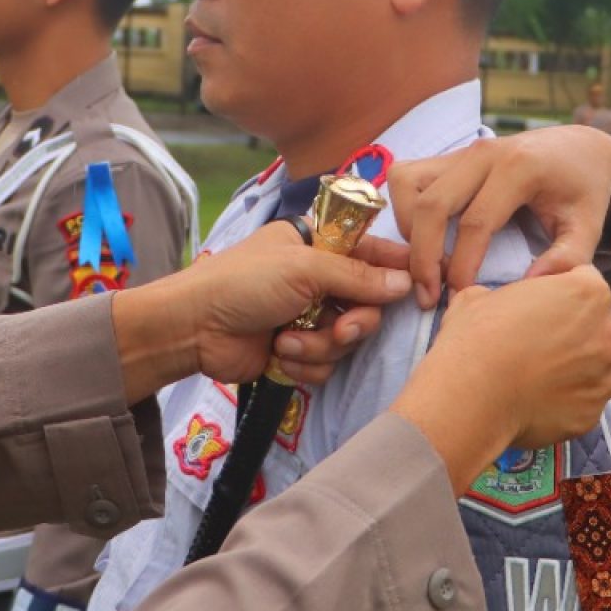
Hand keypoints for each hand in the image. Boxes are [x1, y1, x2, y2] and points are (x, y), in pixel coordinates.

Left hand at [108, 222, 410, 402]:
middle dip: (354, 325)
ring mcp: (308, 316)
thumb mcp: (304, 268)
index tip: (417, 289)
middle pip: (368, 306)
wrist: (194, 328)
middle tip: (340, 332)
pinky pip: (327, 365)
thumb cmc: (243, 282)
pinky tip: (279, 356)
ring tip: (287, 342)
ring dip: (319, 346)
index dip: (395, 271)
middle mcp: (317, 279)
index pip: (372, 252)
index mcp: (318, 244)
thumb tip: (406, 282)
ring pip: (348, 341)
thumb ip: (358, 275)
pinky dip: (306, 364)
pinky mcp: (297, 351)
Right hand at [388, 127, 610, 306]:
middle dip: (423, 256)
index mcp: (519, 167)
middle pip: (432, 204)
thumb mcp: (588, 225)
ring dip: (406, 230)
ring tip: (423, 267)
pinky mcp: (447, 156)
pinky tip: (422, 240)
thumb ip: (568, 258)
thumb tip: (531, 285)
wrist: (578, 149)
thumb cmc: (583, 191)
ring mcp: (461, 151)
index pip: (476, 221)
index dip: (463, 264)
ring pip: (407, 185)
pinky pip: (407, 178)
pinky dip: (404, 210)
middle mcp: (483, 153)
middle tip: (427, 297)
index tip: (461, 296)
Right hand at [392, 266, 610, 490]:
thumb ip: (506, 298)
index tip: (549, 304)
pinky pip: (595, 410)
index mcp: (587, 294)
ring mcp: (602, 380)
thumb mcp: (481, 298)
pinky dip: (580, 406)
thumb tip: (495, 305)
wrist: (470, 395)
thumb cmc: (474, 338)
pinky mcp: (588, 418)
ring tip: (584, 379)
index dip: (569, 291)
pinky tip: (551, 405)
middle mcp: (607, 335)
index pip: (592, 281)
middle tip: (590, 342)